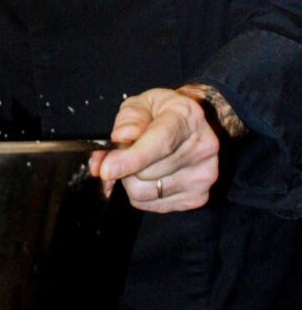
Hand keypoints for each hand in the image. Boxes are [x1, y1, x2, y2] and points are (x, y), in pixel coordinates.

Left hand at [88, 88, 220, 212]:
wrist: (190, 126)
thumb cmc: (161, 114)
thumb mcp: (142, 104)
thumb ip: (128, 119)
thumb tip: (119, 138)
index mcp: (187, 117)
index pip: (160, 143)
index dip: (131, 159)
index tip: (106, 169)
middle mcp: (202, 148)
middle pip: (147, 173)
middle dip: (125, 165)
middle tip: (125, 152)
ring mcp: (203, 176)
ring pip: (145, 193)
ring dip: (131, 180)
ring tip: (140, 163)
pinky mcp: (198, 197)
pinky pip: (151, 205)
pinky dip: (142, 193)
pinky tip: (151, 175)